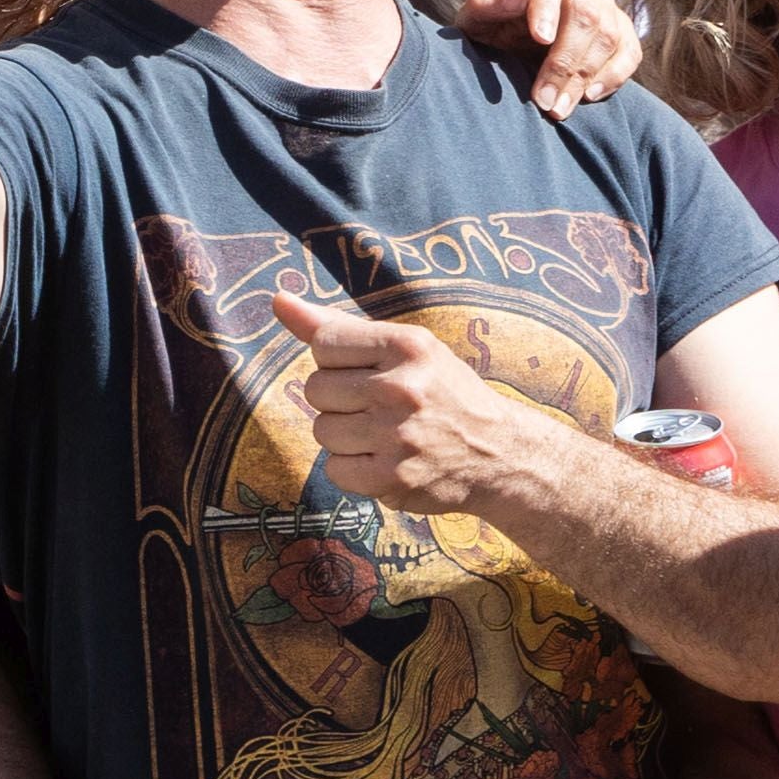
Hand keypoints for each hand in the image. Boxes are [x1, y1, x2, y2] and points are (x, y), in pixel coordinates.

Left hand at [271, 288, 545, 518]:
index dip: (337, 361)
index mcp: (407, 346)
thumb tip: (279, 299)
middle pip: (316, 389)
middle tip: (379, 407)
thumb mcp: (406, 348)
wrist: (500, 454)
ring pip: (322, 431)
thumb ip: (339, 327)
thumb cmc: (443, 392)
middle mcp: (401, 388)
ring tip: (383, 435)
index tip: (368, 372)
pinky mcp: (391, 479)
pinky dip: (353, 469)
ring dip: (344, 436)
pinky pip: (334, 469)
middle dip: (339, 400)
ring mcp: (396, 437)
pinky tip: (384, 461)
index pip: (324, 343)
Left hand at [447, 0, 640, 116]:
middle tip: (543, 100)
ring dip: (584, 77)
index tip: (540, 38)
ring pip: (608, 34)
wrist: (511, 46)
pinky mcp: (621, 30)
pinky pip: (630, 50)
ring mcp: (602, 4)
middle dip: (565, 61)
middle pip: (585, 14)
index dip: (546, 8)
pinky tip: (589, 96)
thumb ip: (485, 4)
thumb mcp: (475, 20)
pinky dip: (614, 75)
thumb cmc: (490, 30)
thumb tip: (515, 0)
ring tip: (558, 109)